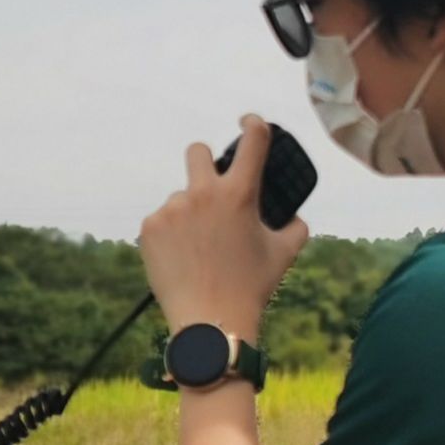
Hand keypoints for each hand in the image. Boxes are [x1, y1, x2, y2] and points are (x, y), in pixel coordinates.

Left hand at [137, 113, 312, 340]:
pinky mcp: (149, 227)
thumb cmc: (251, 288)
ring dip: (189, 214)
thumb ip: (295, 226)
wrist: (210, 321)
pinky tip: (181, 259)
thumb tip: (292, 214)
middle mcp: (203, 193)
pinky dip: (171, 235)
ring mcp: (172, 209)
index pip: (253, 140)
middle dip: (203, 162)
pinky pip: (162, 221)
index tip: (248, 123)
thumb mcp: (284, 255)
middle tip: (210, 188)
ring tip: (199, 251)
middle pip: (196, 152)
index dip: (253, 124)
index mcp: (239, 194)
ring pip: (180, 198)